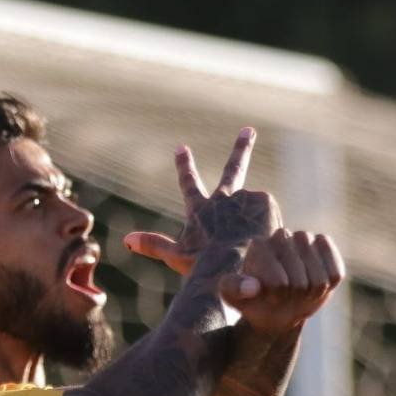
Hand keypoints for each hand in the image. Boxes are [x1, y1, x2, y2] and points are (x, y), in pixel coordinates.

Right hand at [124, 128, 280, 273]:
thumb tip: (126, 240)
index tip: (181, 147)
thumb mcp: (175, 256)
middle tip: (250, 131)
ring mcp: (244, 197)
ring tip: (253, 245)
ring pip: (254, 212)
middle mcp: (223, 198)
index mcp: (200, 209)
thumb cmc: (202, 264)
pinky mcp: (264, 201)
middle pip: (233, 169)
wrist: (232, 265)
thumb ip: (152, 245)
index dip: (184, 166)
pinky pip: (269, 215)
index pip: (189, 184)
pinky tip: (264, 241)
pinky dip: (268, 226)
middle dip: (241, 148)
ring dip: (256, 225)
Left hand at [218, 229, 344, 334]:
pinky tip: (315, 284)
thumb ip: (234, 290)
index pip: (278, 282)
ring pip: (319, 280)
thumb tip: (252, 287)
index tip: (268, 297)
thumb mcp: (232, 296)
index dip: (276, 297)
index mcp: (259, 246)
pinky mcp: (324, 246)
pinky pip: (335, 272)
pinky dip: (327, 285)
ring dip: (309, 294)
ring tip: (297, 292)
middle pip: (299, 283)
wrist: (275, 301)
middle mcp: (281, 236)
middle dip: (292, 298)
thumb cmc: (251, 298)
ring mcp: (304, 240)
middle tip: (284, 296)